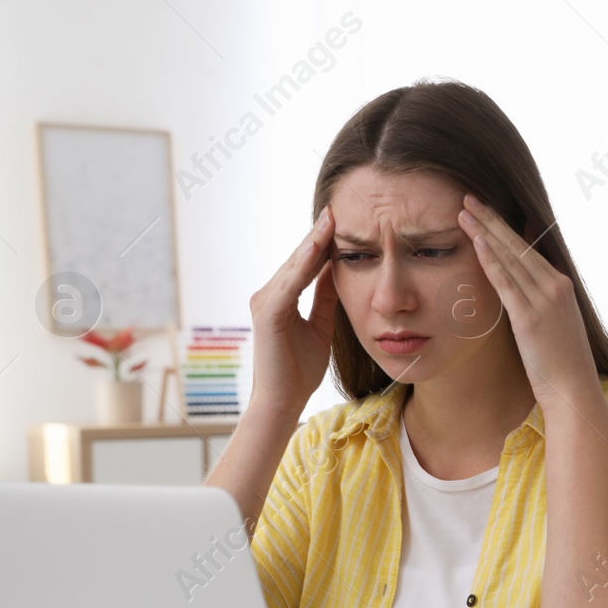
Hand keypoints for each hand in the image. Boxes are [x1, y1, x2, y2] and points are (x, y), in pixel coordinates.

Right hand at [247, 206, 338, 413]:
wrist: (282, 401)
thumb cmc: (300, 370)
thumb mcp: (321, 326)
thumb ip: (326, 298)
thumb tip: (340, 271)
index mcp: (281, 298)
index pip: (305, 264)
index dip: (322, 243)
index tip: (341, 220)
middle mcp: (269, 294)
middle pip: (299, 258)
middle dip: (318, 234)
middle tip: (336, 207)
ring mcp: (265, 301)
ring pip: (295, 265)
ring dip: (313, 241)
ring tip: (331, 217)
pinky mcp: (269, 312)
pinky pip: (291, 282)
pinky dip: (305, 263)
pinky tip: (320, 246)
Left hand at [457, 194, 596, 408]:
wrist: (574, 390)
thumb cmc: (562, 365)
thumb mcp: (555, 327)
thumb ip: (539, 305)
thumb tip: (519, 296)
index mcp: (561, 286)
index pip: (528, 249)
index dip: (504, 229)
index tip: (486, 213)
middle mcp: (555, 286)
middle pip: (517, 245)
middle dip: (491, 220)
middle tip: (469, 199)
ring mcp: (544, 300)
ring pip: (510, 258)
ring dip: (484, 233)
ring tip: (464, 213)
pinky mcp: (530, 317)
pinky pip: (507, 282)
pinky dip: (490, 260)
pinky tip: (476, 243)